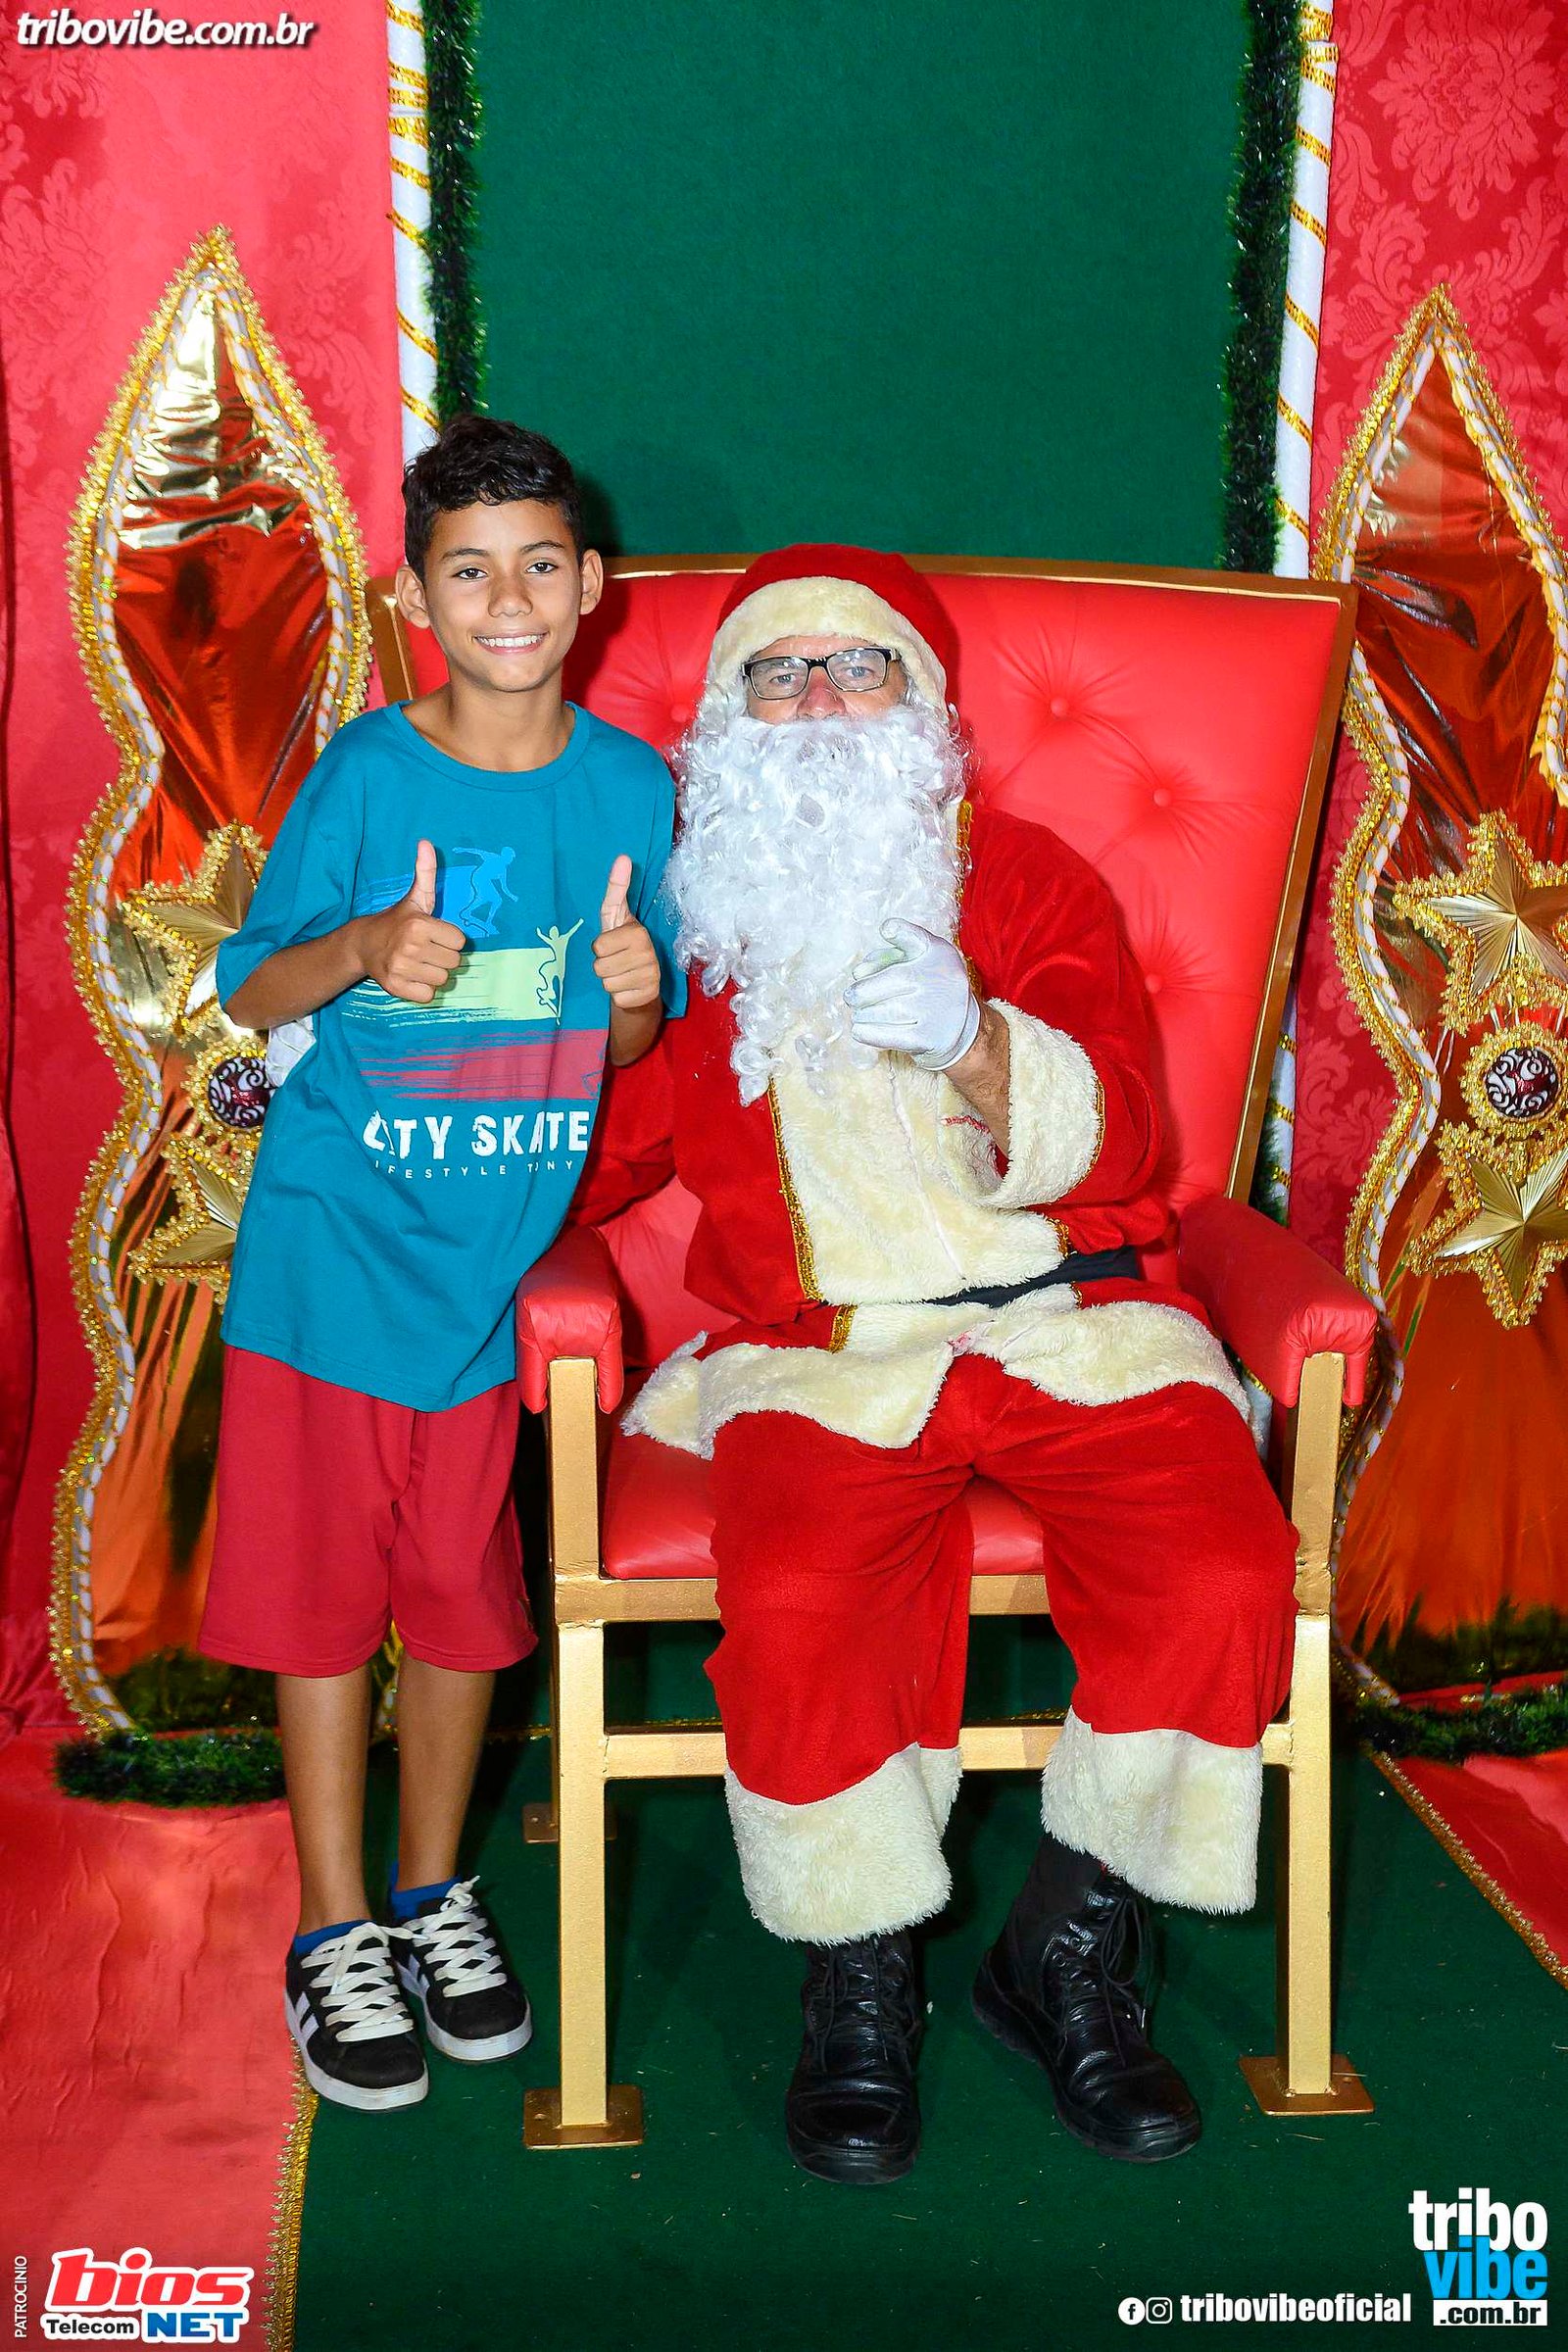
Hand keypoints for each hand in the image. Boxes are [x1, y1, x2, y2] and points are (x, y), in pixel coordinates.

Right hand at [356, 839, 465, 1002]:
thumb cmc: (397, 921)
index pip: (460, 942)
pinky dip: (422, 989)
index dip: (449, 940)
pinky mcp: (395, 987)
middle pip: (454, 963)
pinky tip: (412, 976)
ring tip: (418, 962)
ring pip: (442, 980)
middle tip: (425, 950)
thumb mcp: (415, 897)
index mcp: (419, 925)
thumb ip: (425, 872)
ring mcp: (401, 968)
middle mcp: (410, 946)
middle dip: (442, 957)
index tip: (433, 936)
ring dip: (433, 973)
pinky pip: (428, 996)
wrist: (363, 945)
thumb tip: (426, 842)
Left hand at [593, 853, 660, 1011]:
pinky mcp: (647, 996)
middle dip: (604, 966)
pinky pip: (617, 998)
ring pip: (607, 983)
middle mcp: (647, 954)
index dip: (600, 948)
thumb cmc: (623, 944)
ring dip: (610, 981)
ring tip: (622, 974)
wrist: (643, 981)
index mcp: (638, 933)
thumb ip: (616, 888)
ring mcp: (649, 977)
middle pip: (599, 967)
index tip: (612, 945)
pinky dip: (619, 996)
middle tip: (617, 961)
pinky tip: (629, 988)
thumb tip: (623, 857)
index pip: (598, 946)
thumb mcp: (616, 916)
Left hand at [844, 917, 980, 1070]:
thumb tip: (859, 973)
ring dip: (865, 1014)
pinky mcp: (933, 1038)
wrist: (961, 1026)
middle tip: (850, 997)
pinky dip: (871, 1034)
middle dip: (864, 991)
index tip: (887, 929)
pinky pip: (894, 1036)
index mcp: (938, 954)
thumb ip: (887, 958)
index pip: (919, 939)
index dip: (902, 932)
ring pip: (890, 1010)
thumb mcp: (917, 963)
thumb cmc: (927, 988)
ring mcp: (939, 1010)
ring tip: (858, 1014)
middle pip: (896, 979)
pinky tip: (858, 1030)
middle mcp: (943, 979)